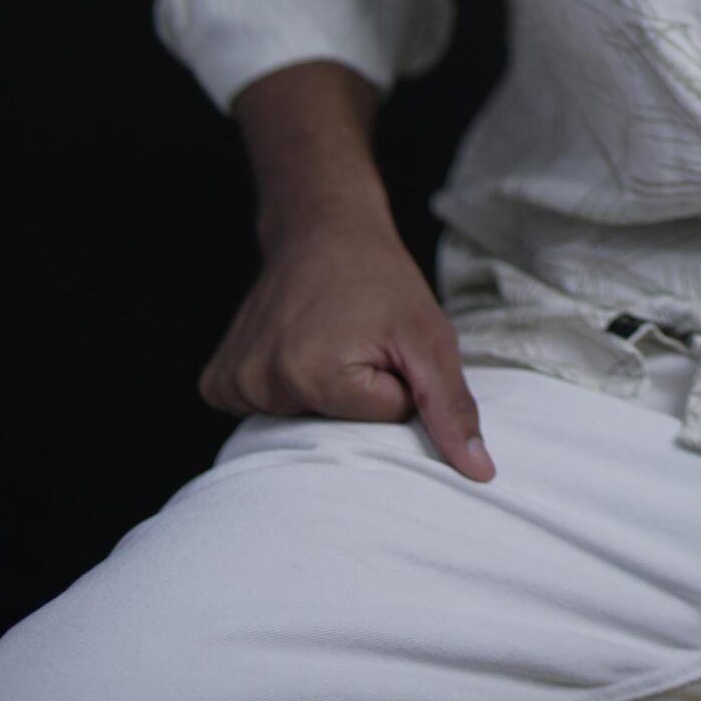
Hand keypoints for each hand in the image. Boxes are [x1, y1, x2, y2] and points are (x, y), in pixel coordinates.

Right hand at [198, 212, 494, 481]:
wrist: (322, 227)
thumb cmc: (380, 278)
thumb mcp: (429, 335)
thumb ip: (451, 407)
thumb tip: (481, 473)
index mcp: (314, 377)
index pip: (383, 422)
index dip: (395, 383)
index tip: (384, 344)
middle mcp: (263, 383)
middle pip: (338, 427)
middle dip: (360, 394)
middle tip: (354, 338)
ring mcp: (235, 383)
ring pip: (303, 421)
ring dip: (322, 390)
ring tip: (324, 337)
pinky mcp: (219, 381)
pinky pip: (263, 412)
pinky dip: (285, 390)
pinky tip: (293, 348)